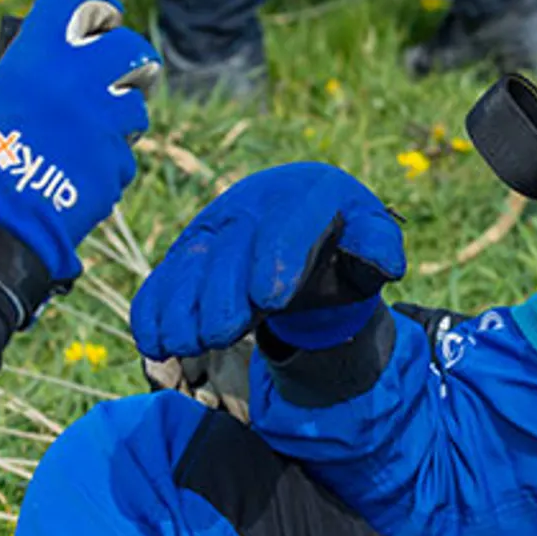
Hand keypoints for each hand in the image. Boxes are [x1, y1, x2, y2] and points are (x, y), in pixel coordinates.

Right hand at [0, 0, 157, 285]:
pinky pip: (126, 150)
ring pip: (137, 103)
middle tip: (125, 71)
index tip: (104, 15)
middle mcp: (75, 80)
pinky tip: (86, 171)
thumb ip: (5, 84)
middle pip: (129, 47)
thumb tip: (7, 72)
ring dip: (124, 114)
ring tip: (96, 132)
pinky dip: (112, 158)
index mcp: (34, 59)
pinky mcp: (118, 158)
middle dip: (130, 58)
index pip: (79, 4)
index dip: (96, 7)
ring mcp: (103, 120)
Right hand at [130, 162, 402, 360]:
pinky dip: (155, 307)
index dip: (276, 259)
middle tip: (222, 333)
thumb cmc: (345, 239)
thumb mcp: (371, 240)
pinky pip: (166, 277)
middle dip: (222, 293)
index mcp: (309, 192)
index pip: (287, 225)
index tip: (270, 299)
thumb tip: (383, 263)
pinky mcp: (189, 250)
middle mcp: (255, 203)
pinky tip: (153, 340)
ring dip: (182, 306)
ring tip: (185, 342)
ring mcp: (217, 225)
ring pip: (191, 264)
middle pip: (231, 248)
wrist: (305, 227)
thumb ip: (379, 249)